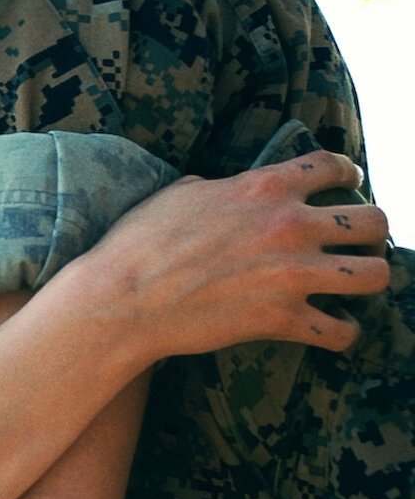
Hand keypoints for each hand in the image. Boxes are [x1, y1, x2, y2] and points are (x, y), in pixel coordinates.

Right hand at [79, 151, 390, 359]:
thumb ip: (220, 187)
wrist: (122, 298)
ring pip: (376, 274)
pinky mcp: (282, 319)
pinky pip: (341, 331)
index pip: (333, 166)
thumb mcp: (179, 193)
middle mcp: (288, 226)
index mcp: (263, 187)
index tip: (349, 183)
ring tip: (352, 283)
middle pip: (373, 221)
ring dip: (369, 278)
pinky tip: (331, 327)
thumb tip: (226, 188)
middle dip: (372, 231)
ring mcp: (291, 274)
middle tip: (355, 242)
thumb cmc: (138, 242)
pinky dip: (342, 331)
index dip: (349, 173)